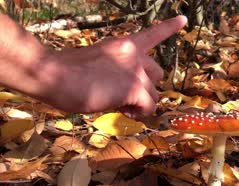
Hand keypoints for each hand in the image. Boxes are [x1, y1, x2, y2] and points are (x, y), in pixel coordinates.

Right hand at [37, 16, 186, 115]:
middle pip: (157, 73)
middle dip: (147, 86)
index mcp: (122, 44)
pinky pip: (149, 106)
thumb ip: (112, 70)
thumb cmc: (64, 71)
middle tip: (128, 97)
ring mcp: (135, 70)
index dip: (170, 27)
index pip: (152, 34)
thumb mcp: (94, 63)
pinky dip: (140, 113)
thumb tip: (119, 90)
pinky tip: (124, 111)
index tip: (184, 20)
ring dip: (142, 102)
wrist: (54, 74)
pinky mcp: (134, 88)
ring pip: (154, 93)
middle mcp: (133, 54)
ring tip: (122, 107)